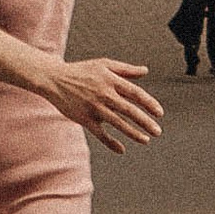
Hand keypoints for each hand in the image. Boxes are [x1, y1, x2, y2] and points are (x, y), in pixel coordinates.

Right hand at [47, 57, 163, 153]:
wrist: (54, 79)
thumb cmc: (82, 71)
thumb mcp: (104, 65)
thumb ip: (125, 69)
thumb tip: (145, 71)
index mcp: (110, 80)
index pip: (135, 93)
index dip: (149, 104)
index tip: (160, 113)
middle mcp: (104, 94)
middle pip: (129, 110)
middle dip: (145, 122)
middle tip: (158, 131)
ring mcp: (94, 107)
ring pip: (118, 123)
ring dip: (133, 133)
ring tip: (146, 140)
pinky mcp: (84, 119)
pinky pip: (100, 134)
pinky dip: (111, 143)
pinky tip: (121, 149)